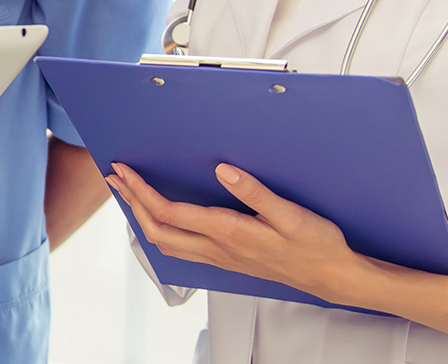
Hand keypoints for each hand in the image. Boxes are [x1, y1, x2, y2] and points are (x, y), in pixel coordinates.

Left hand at [106, 161, 365, 303]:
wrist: (332, 277)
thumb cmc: (316, 246)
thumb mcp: (291, 215)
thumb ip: (255, 192)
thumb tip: (223, 170)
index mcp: (228, 232)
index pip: (169, 213)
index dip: (141, 191)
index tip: (124, 171)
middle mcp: (218, 247)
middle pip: (158, 230)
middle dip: (132, 202)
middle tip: (116, 178)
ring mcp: (221, 257)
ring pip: (167, 242)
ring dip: (143, 218)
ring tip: (132, 194)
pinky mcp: (228, 259)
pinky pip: (182, 247)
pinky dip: (162, 229)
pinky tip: (165, 218)